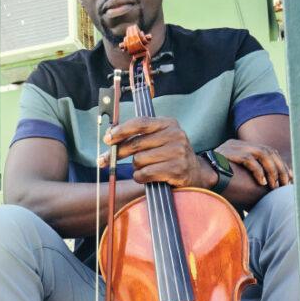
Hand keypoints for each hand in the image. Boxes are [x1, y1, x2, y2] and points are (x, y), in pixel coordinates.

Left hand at [99, 117, 213, 187]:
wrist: (194, 173)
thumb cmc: (168, 155)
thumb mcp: (158, 139)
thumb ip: (137, 136)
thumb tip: (109, 135)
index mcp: (168, 123)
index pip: (140, 123)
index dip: (121, 130)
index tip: (107, 138)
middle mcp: (175, 135)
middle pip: (136, 144)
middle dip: (117, 153)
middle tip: (104, 160)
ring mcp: (178, 152)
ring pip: (139, 160)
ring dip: (136, 168)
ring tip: (145, 169)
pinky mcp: (177, 169)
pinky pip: (146, 173)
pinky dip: (141, 177)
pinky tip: (147, 177)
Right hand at [215, 139, 291, 188]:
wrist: (195, 176)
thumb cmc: (214, 180)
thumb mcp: (234, 173)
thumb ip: (247, 173)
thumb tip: (266, 184)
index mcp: (241, 146)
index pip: (268, 151)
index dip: (280, 164)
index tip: (289, 178)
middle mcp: (239, 143)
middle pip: (268, 151)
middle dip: (280, 168)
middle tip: (285, 184)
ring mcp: (234, 146)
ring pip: (262, 154)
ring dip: (272, 171)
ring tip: (274, 185)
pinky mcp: (229, 152)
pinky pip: (250, 160)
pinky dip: (259, 171)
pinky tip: (262, 182)